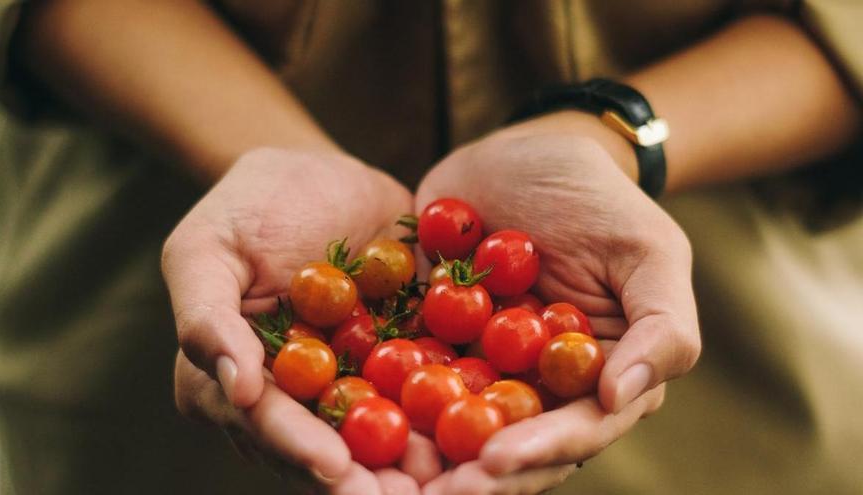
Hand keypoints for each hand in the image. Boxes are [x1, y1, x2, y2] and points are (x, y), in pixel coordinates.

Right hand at [163, 148, 435, 492]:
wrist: (320, 175)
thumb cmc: (249, 206)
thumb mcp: (206, 248)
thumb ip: (205, 315)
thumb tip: (232, 386)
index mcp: (237, 381)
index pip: (265, 424)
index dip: (298, 448)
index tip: (336, 469)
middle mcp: (294, 398)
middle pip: (325, 449)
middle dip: (365, 480)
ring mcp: (349, 384)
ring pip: (377, 435)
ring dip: (412, 463)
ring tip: (455, 479)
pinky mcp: (396, 362)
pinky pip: (421, 392)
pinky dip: (449, 415)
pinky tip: (482, 430)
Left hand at [415, 113, 700, 492]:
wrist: (525, 151)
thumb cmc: (598, 198)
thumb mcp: (648, 250)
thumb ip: (661, 327)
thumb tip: (620, 398)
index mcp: (597, 377)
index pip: (576, 430)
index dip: (539, 452)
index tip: (495, 462)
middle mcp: (538, 385)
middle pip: (508, 444)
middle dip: (470, 474)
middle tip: (427, 494)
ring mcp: (480, 365)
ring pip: (452, 424)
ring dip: (421, 454)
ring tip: (384, 474)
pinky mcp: (431, 338)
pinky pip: (405, 374)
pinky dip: (381, 397)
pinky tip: (348, 412)